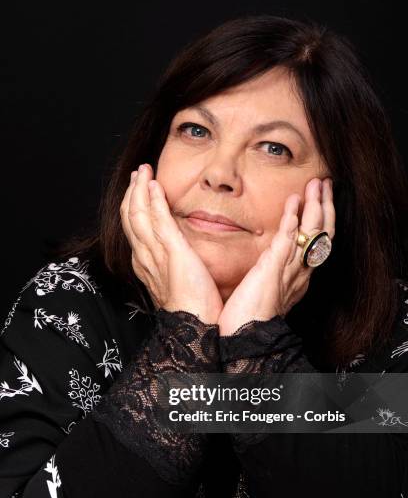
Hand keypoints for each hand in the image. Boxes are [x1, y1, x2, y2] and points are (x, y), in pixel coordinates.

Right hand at [120, 163, 223, 323]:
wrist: (197, 326)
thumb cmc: (194, 308)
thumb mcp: (179, 281)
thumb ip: (176, 264)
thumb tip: (179, 254)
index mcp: (147, 264)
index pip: (134, 229)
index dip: (134, 206)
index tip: (140, 189)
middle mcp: (145, 257)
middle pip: (130, 218)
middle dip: (132, 193)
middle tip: (138, 173)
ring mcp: (156, 254)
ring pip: (138, 215)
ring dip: (139, 190)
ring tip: (143, 171)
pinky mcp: (172, 252)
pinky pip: (158, 220)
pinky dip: (153, 200)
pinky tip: (154, 185)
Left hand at [217, 177, 334, 335]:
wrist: (243, 340)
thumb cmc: (247, 319)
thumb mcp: (265, 292)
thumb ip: (270, 272)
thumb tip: (269, 259)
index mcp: (296, 279)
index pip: (316, 244)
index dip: (321, 220)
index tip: (319, 199)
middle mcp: (298, 274)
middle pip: (322, 235)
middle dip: (325, 207)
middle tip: (324, 183)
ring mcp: (287, 272)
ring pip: (311, 234)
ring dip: (314, 206)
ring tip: (315, 184)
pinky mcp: (271, 271)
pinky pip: (287, 241)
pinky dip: (292, 220)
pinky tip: (294, 202)